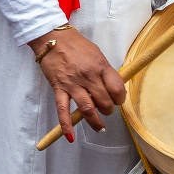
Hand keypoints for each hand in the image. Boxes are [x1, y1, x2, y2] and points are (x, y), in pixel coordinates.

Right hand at [34, 26, 123, 142]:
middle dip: (108, 110)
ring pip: (87, 109)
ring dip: (95, 122)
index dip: (120, 98)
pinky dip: (66, 125)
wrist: (53, 38)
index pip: (117, 89)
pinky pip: (62, 110)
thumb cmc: (76, 45)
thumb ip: (106, 71)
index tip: (118, 100)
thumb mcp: (97, 54)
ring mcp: (73, 84)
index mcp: (100, 66)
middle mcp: (88, 76)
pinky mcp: (59, 88)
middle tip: (106, 109)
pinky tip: (70, 136)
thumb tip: (113, 88)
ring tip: (99, 126)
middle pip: (104, 102)